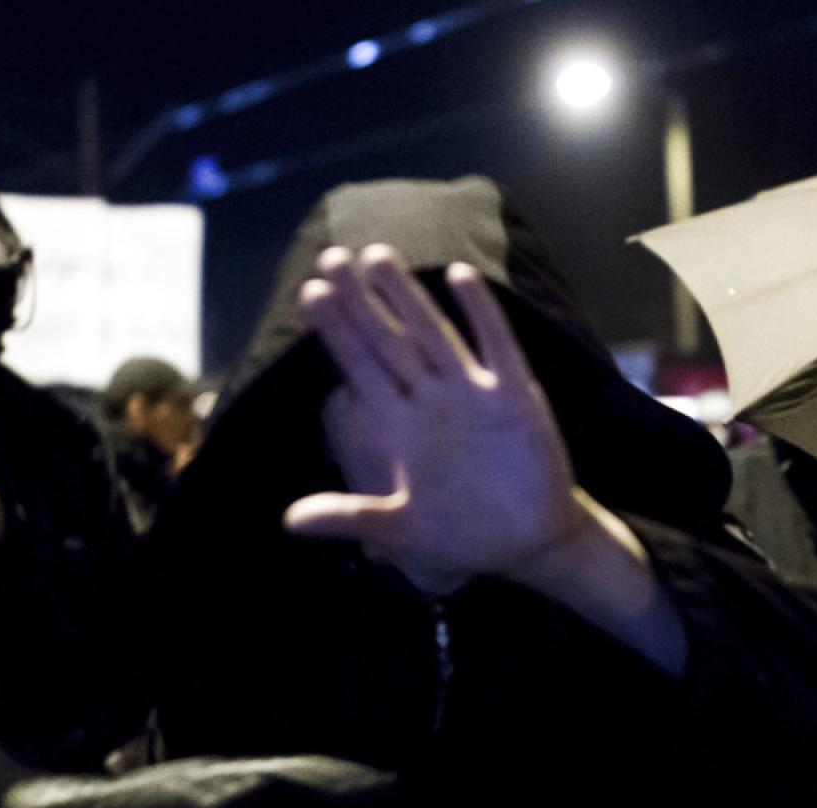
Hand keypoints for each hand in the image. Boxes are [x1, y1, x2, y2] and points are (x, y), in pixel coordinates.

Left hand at [284, 245, 587, 592]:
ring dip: (409, 298)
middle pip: (390, 340)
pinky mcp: (513, 398)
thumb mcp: (400, 531)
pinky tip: (462, 276)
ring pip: (434, 334)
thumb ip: (349, 516)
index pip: (359, 367)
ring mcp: (471, 394)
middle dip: (360, 301)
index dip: (336, 331)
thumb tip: (288, 522)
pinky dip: (481, 315)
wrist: (527, 542)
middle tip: (331, 257)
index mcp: (399, 426)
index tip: (309, 291)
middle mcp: (430, 401)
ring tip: (379, 256)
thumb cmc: (462, 534)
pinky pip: (496, 347)